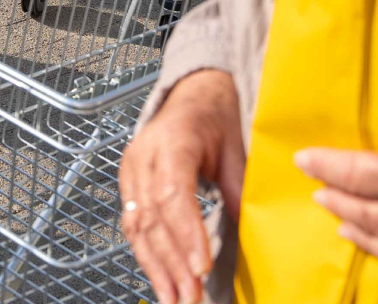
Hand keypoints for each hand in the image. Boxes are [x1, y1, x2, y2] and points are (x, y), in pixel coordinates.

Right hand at [120, 69, 245, 303]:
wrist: (192, 93)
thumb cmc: (214, 116)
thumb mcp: (236, 148)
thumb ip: (238, 190)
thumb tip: (248, 234)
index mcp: (172, 141)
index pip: (173, 194)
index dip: (186, 233)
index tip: (201, 266)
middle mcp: (143, 156)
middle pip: (151, 217)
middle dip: (171, 262)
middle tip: (191, 297)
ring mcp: (131, 170)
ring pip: (136, 226)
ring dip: (156, 267)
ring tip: (175, 299)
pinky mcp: (128, 184)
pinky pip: (133, 225)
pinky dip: (147, 256)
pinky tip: (161, 280)